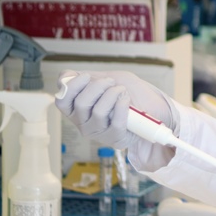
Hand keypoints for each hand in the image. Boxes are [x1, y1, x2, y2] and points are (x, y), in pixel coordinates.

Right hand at [55, 69, 176, 149]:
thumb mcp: (107, 78)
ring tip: (122, 91)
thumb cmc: (128, 92)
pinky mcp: (115, 139)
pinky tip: (127, 101)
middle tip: (110, 82)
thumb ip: (87, 78)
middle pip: (81, 104)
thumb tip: (65, 77)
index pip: (62, 101)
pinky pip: (115, 122)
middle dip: (97, 87)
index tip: (87, 76)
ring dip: (112, 95)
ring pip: (98, 112)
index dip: (72, 86)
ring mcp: (99, 132)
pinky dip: (122, 106)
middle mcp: (83, 123)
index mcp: (76, 109)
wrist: (153, 105)